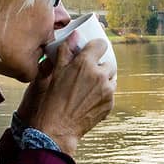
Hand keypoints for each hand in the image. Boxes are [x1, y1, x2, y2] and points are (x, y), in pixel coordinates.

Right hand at [26, 36, 115, 155]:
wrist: (57, 128)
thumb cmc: (51, 100)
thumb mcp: (55, 72)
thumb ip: (66, 51)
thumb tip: (75, 35)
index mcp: (85, 63)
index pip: (101, 44)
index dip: (95, 47)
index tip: (91, 51)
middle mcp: (100, 75)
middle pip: (108, 62)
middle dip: (98, 66)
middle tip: (85, 74)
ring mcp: (107, 91)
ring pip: (111, 78)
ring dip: (103, 80)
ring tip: (87, 88)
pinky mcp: (110, 104)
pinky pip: (110, 93)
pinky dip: (102, 93)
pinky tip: (88, 99)